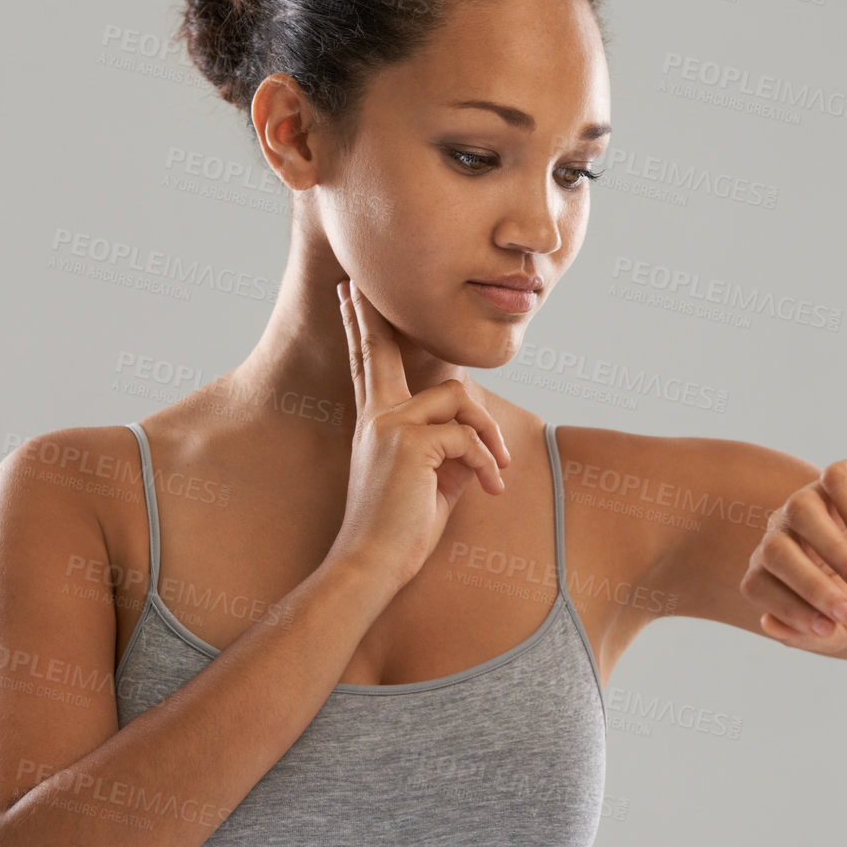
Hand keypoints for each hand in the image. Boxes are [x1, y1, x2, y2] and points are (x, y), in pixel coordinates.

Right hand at [327, 278, 512, 589]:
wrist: (373, 564)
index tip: (349, 292)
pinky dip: (488, 463)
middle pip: (379, 348)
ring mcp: (389, 425)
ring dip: (488, 431)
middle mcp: (377, 416)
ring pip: (458, 396)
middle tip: (354, 281)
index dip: (363, 326)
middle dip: (371, 313)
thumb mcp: (434, 481)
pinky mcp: (410, 443)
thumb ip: (452, 450)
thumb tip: (479, 438)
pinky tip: (491, 489)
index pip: (370, 364)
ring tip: (497, 469)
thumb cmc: (403, 531)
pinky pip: (468, 436)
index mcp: (377, 422)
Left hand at [741, 459, 846, 653]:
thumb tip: (768, 624)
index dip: (787, 608)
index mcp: (776, 568)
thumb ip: (807, 635)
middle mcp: (786, 530)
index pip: (757, 584)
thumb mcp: (845, 628)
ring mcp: (814, 498)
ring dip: (831, 549)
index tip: (831, 627)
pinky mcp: (846, 476)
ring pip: (800, 510)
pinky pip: (834, 478)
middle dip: (809, 584)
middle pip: (773, 550)